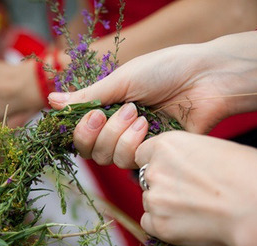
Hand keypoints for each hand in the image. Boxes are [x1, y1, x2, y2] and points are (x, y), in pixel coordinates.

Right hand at [49, 31, 256, 167]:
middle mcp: (120, 129)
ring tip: (141, 115)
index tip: (94, 114)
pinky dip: (136, 147)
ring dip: (121, 138)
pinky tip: (150, 127)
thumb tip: (51, 101)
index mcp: (110, 107)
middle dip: (102, 134)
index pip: (80, 133)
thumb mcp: (123, 80)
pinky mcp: (158, 157)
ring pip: (110, 160)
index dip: (81, 130)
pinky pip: (133, 166)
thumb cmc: (168, 69)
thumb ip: (88, 96)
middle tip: (125, 111)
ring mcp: (139, 144)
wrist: (206, 78)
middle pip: (91, 151)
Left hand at [134, 131, 256, 245]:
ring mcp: (155, 200)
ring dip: (166, 207)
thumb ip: (194, 155)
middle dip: (165, 186)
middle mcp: (154, 170)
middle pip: (147, 179)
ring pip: (150, 202)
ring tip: (198, 211)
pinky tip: (189, 225)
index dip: (159, 162)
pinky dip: (165, 226)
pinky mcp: (160, 227)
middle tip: (193, 194)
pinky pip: (151, 225)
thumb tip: (194, 164)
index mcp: (168, 145)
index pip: (144, 153)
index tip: (176, 171)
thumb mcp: (219, 149)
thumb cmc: (250, 175)